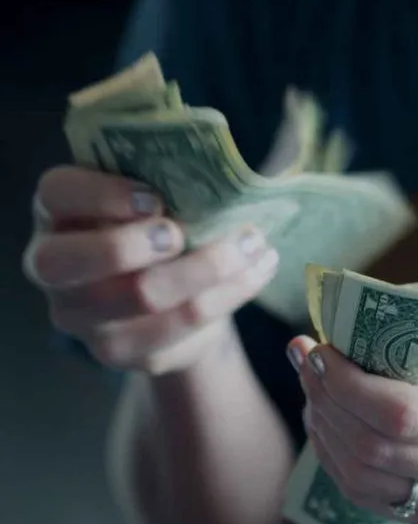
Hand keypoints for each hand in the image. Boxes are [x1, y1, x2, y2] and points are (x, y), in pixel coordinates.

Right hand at [23, 166, 278, 374]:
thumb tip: (222, 173)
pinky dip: (230, 293)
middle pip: (74, 260)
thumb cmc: (159, 229)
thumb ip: (167, 183)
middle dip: (136, 243)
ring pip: (141, 295)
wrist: (170, 301)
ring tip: (253, 244)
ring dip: (208, 266)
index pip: (57, 194)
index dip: (102, 195)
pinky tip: (258, 270)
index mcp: (59, 213)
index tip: (154, 198)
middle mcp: (54, 267)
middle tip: (182, 233)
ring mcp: (81, 316)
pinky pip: (180, 324)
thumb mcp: (154, 200)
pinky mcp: (120, 351)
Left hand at [290, 330, 417, 523]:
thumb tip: (353, 320)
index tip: (319, 347)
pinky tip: (330, 422)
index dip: (346, 383)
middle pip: (374, 449)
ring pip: (364, 481)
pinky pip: (375, 499)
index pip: (402, 414)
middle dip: (325, 399)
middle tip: (306, 358)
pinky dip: (340, 459)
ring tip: (312, 386)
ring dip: (324, 429)